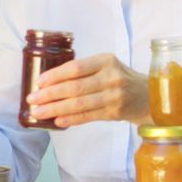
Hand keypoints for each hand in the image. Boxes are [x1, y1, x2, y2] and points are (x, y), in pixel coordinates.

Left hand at [25, 53, 151, 126]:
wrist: (149, 96)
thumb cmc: (120, 79)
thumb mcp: (106, 66)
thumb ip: (84, 70)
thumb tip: (50, 82)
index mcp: (106, 61)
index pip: (76, 68)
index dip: (55, 75)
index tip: (39, 81)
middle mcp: (111, 77)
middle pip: (75, 87)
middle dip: (50, 94)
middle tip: (32, 99)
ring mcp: (114, 96)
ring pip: (79, 104)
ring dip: (56, 109)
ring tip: (39, 112)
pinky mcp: (115, 113)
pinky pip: (88, 117)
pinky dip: (71, 119)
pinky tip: (57, 121)